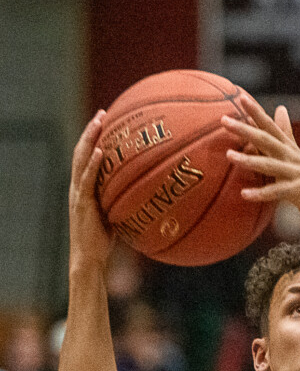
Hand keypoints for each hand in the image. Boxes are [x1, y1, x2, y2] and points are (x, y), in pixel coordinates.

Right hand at [68, 111, 115, 269]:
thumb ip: (126, 201)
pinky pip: (88, 180)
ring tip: (99, 122)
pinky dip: (93, 164)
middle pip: (82, 151)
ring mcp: (78, 193)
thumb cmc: (104, 241)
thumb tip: (149, 194)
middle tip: (102, 112)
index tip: (105, 121)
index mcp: (85, 188)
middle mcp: (78, 186)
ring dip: (90, 139)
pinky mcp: (82, 203)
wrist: (89, 258)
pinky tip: (101, 151)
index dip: (94, 138)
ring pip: (82, 160)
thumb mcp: (117, 215)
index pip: (88, 157)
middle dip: (91, 130)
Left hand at [222, 97, 299, 232]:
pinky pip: (278, 192)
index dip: (257, 112)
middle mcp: (292, 157)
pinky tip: (244, 194)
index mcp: (289, 147)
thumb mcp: (296, 154)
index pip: (271, 126)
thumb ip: (285, 132)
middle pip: (267, 140)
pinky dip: (261, 194)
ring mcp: (297, 173)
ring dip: (249, 160)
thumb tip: (280, 108)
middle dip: (246, 130)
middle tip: (225, 121)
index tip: (241, 97)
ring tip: (229, 155)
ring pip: (270, 165)